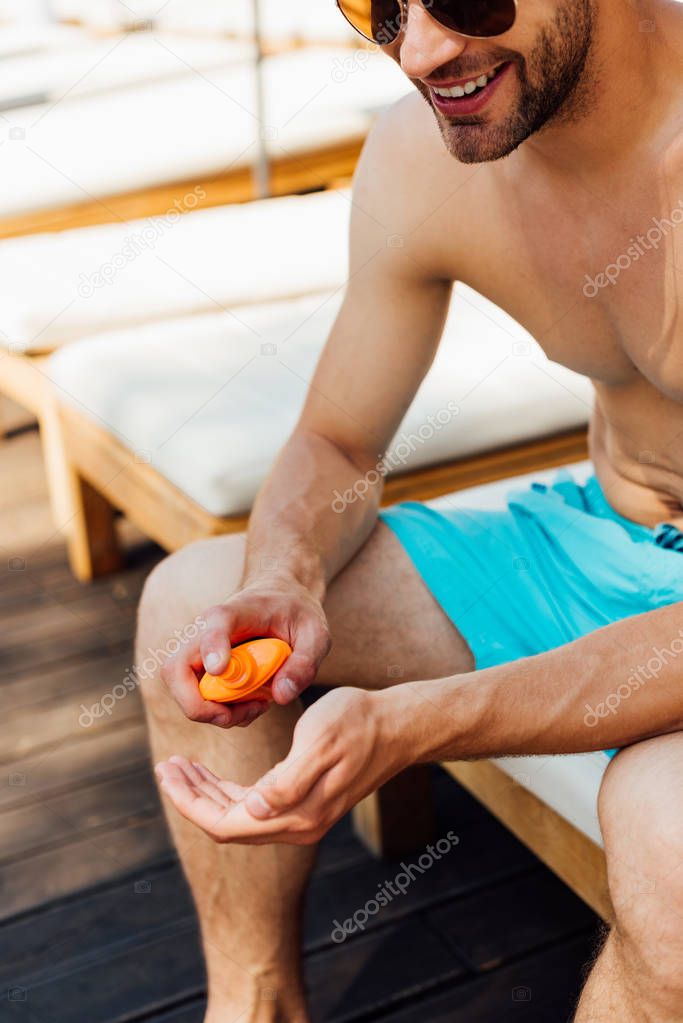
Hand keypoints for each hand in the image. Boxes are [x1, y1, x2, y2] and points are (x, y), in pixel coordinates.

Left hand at [155, 687, 407, 843]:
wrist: (396, 725)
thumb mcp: (318, 741)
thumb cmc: (357, 722)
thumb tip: (252, 809)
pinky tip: (212, 773)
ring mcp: (300, 816)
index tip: (167, 772)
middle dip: (190, 797)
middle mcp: (296, 824)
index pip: (224, 823)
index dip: (189, 802)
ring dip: (205, 793)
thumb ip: (286, 781)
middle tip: (165, 766)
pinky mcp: (304, 802)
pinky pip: (252, 805)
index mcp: (294, 814)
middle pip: (226, 823)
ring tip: (180, 766)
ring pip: (236, 815)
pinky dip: (226, 791)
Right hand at [159, 576, 329, 728]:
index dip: (212, 649)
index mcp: (235, 612)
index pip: (214, 627)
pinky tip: (252, 702)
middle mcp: (206, 630)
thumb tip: (281, 696)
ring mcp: (200, 650)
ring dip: (214, 712)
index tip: (220, 670)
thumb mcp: (315, 633)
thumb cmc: (297, 611)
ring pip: (182, 689)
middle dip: (200, 705)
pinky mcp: (203, 667)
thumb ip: (304, 663)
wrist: (281, 596)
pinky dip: (220, 711)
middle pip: (176, 670)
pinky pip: (197, 696)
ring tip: (257, 705)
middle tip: (240, 711)